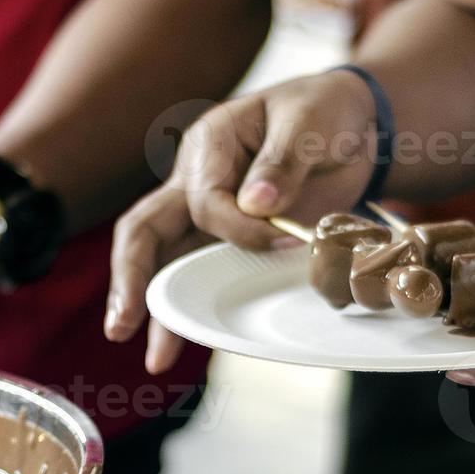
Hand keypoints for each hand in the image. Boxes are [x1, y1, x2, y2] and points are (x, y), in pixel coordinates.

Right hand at [105, 70, 379, 372]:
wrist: (352, 126)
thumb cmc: (325, 114)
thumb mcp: (309, 125)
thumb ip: (282, 162)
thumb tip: (255, 204)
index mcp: (209, 143)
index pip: (205, 199)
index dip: (240, 229)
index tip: (288, 241)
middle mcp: (193, 180)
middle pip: (145, 230)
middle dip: (131, 278)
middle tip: (123, 323)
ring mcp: (203, 214)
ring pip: (161, 262)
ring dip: (151, 308)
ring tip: (154, 359)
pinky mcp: (223, 241)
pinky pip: (192, 276)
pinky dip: (183, 312)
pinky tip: (173, 349)